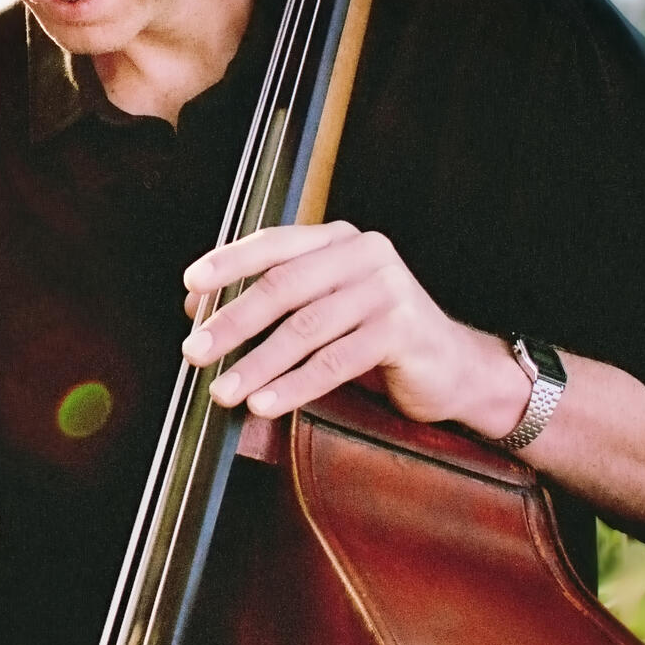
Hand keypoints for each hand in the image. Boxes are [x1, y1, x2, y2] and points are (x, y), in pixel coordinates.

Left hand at [181, 221, 529, 433]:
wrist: (453, 368)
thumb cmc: (375, 337)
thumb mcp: (321, 311)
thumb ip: (271, 303)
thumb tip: (197, 310)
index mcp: (337, 240)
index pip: (273, 244)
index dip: (229, 263)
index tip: (191, 285)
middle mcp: (363, 254)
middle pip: (283, 287)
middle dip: (232, 323)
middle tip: (195, 352)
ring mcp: (387, 289)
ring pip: (306, 328)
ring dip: (257, 364)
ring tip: (224, 391)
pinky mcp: (403, 329)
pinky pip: (336, 361)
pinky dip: (295, 385)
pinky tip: (266, 404)